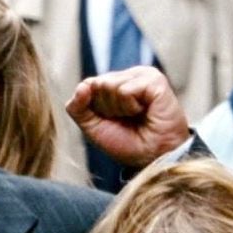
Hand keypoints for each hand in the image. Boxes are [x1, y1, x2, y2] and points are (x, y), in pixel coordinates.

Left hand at [65, 67, 188, 167]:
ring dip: (119, 109)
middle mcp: (127, 76)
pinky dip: (131, 107)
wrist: (152, 157)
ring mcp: (141, 75)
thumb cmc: (127, 143)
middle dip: (106, 108)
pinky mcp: (154, 80)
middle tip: (126, 119)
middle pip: (97, 84)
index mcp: (114, 83)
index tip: (112, 120)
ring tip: (136, 115)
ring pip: (109, 85)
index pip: (88, 84)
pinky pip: (125, 91)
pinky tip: (145, 111)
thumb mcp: (92, 128)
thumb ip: (77, 108)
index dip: (94, 108)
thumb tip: (81, 86)